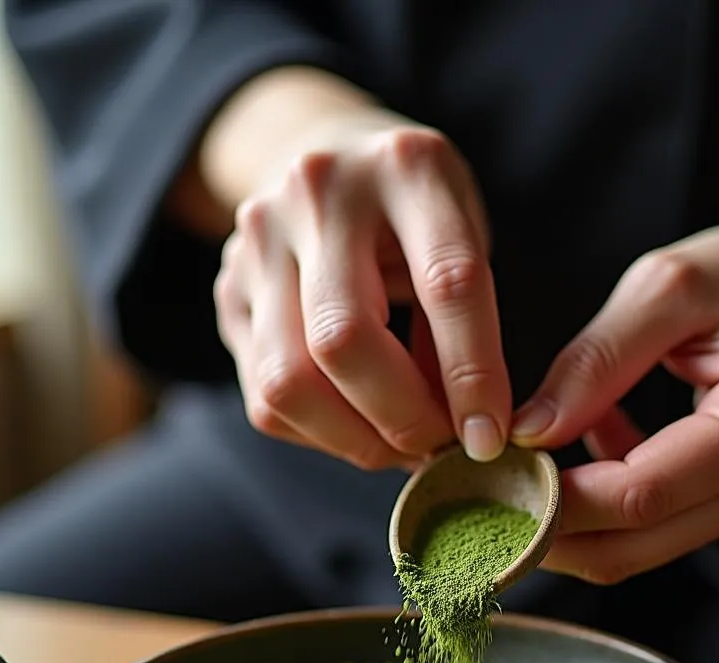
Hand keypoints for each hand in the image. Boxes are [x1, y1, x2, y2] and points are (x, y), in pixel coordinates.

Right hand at [209, 72, 509, 470]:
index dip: (473, 375)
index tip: (489, 436)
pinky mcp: (229, 291)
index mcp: (407, 167)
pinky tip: (356, 427)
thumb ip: (470, 323)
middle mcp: (319, 191)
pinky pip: (265, 400)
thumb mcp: (464, 238)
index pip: (447, 283)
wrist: (327, 161)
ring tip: (398, 446)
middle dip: (402, 418)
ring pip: (289, 381)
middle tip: (438, 445)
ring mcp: (259, 240)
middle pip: (344, 339)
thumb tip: (469, 434)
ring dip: (355, 440)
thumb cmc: (415, 214)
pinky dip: (321, 435)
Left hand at [511, 193, 718, 583]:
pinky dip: (603, 503)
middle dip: (546, 528)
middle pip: (630, 546)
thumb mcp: (673, 285)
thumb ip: (597, 360)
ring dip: (569, 521)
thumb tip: (528, 430)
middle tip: (480, 490)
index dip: (552, 498)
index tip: (487, 474)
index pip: (637, 495)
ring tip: (519, 464)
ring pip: (635, 549)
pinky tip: (587, 444)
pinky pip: (654, 528)